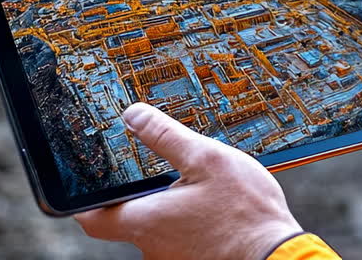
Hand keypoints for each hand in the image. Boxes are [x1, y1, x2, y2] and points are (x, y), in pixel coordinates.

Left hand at [77, 103, 301, 259]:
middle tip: (168, 170)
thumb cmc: (245, 214)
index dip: (84, 199)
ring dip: (173, 207)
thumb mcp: (206, 159)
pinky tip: (216, 207)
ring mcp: (173, 257)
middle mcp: (152, 246)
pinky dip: (192, 221)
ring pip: (160, 226)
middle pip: (130, 217)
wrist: (277, 256)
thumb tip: (134, 116)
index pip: (91, 217)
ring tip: (203, 187)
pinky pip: (182, 237)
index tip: (87, 181)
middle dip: (146, 193)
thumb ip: (165, 136)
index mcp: (145, 219)